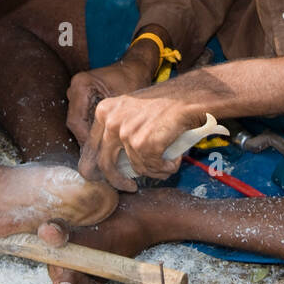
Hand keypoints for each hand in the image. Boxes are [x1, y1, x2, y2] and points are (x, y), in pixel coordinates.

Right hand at [66, 52, 156, 144]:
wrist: (136, 66)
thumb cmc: (133, 79)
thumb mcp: (123, 103)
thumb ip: (112, 123)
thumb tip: (108, 149)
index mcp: (81, 85)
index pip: (76, 121)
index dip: (85, 140)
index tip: (97, 153)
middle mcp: (75, 89)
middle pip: (75, 123)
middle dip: (87, 140)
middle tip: (98, 157)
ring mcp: (77, 93)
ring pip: (78, 123)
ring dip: (89, 136)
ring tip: (102, 152)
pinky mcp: (83, 97)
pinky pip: (83, 118)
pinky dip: (92, 130)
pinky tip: (103, 141)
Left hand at [78, 87, 209, 192]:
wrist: (191, 96)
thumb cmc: (167, 104)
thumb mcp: (132, 110)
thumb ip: (118, 129)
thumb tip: (109, 161)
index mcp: (104, 111)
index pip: (92, 146)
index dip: (100, 166)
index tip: (110, 176)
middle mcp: (111, 121)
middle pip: (105, 163)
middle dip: (117, 180)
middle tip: (129, 186)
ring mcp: (126, 133)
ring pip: (136, 167)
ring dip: (154, 170)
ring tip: (168, 162)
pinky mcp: (143, 144)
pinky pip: (153, 167)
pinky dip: (166, 168)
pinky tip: (175, 159)